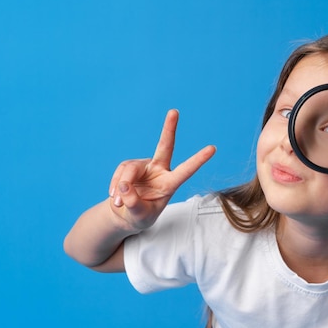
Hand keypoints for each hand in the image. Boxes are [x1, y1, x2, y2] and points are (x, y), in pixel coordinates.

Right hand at [108, 109, 215, 230]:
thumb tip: (124, 186)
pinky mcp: (130, 166)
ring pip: (130, 168)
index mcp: (170, 184)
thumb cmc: (139, 216)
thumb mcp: (139, 216)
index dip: (198, 160)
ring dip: (122, 185)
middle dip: (169, 128)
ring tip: (118, 201)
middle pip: (165, 146)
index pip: (185, 170)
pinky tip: (115, 195)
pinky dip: (115, 184)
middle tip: (174, 112)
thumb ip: (134, 203)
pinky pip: (121, 171)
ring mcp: (145, 166)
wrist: (125, 214)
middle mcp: (160, 171)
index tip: (213, 148)